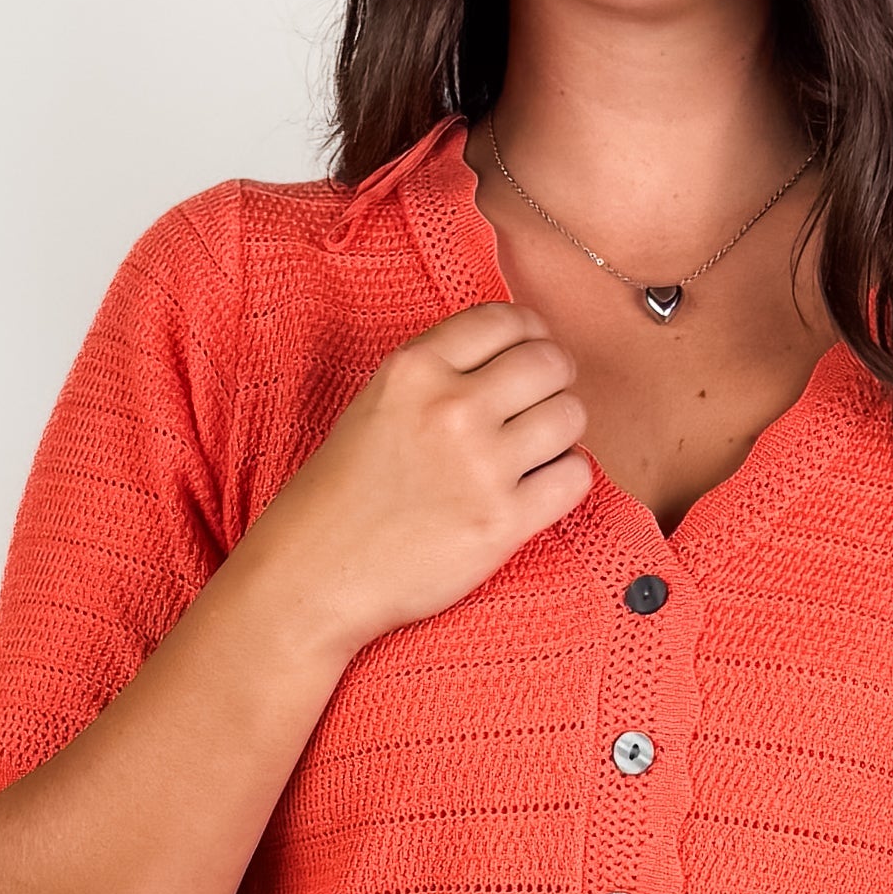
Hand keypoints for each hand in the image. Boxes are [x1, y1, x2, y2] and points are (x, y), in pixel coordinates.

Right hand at [247, 305, 591, 652]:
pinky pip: (575, 477)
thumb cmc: (343, 493)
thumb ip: (438, 373)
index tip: (531, 351)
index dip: (530, 333)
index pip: (506, 319)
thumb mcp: (377, 402)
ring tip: (540, 446)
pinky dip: (568, 476)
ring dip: (565, 428)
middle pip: (549, 362)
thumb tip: (512, 355)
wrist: (317, 573)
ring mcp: (481, 466)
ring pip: (570, 416)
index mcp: (416, 369)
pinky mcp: (502, 522)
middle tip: (543, 401)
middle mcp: (451, 408)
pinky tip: (542, 484)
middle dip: (556, 379)